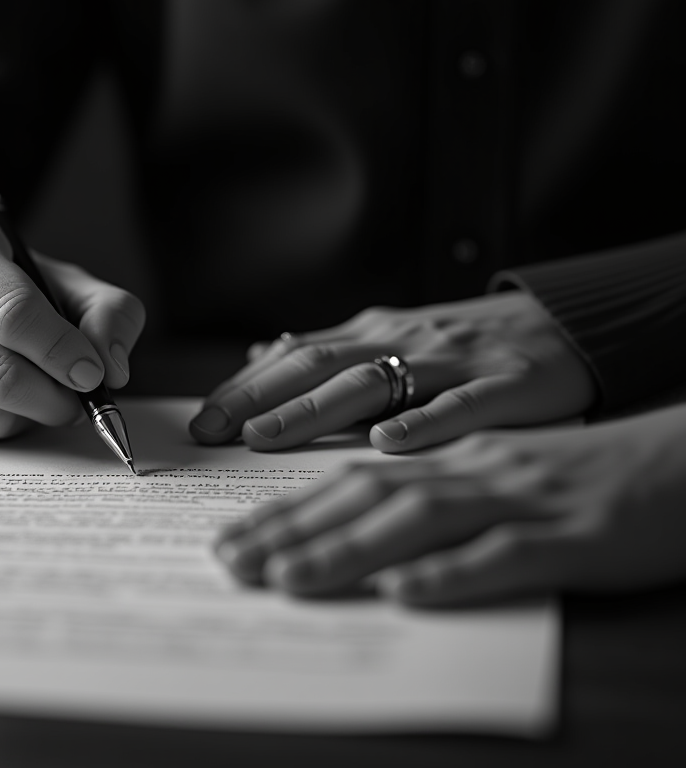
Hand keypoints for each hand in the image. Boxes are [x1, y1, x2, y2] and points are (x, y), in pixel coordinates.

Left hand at [189, 292, 595, 452]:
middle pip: (320, 365)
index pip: (296, 356)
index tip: (201, 421)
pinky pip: (461, 405)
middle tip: (213, 431)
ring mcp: (453, 361)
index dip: (246, 387)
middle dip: (261, 398)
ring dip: (316, 409)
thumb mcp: (393, 338)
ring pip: (374, 381)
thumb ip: (330, 351)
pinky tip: (389, 443)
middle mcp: (403, 341)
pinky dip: (423, 421)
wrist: (565, 324)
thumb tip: (258, 355)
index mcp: (374, 334)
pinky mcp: (507, 386)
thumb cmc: (467, 343)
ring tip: (269, 434)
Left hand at [214, 405, 685, 604]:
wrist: (678, 460)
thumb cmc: (576, 464)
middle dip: (291, 526)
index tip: (228, 534)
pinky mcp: (571, 532)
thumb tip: (360, 467)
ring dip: (348, 545)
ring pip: (420, 514)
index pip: (349, 471)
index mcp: (448, 445)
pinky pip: (505, 552)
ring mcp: (518, 491)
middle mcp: (470, 461)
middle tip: (230, 562)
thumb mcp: (490, 450)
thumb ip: (422, 456)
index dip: (286, 500)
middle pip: (366, 488)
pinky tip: (406, 590)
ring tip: (289, 578)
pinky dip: (452, 569)